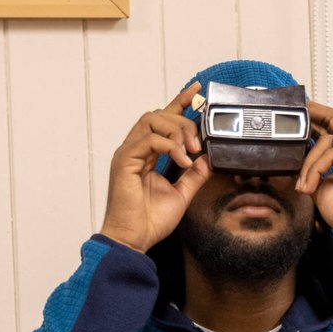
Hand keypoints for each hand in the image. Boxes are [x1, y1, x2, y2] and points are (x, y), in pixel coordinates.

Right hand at [98, 82, 212, 252]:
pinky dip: (169, 146)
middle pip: (158, 115)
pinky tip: (182, 160)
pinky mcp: (124, 161)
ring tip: (190, 151)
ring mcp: (128, 154)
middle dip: (183, 122)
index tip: (197, 92)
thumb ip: (194, 175)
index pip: (163, 120)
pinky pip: (149, 139)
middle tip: (198, 144)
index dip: (179, 102)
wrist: (134, 239)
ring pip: (152, 120)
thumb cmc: (150, 221)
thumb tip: (208, 160)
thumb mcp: (182, 194)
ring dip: (176, 130)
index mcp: (147, 155)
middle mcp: (135, 150)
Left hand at [295, 102, 332, 262]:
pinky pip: (330, 153)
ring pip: (325, 140)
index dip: (317, 119)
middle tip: (296, 112)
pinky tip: (311, 186)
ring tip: (304, 186)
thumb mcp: (323, 188)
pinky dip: (315, 169)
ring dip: (308, 163)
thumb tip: (296, 163)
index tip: (300, 116)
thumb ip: (314, 172)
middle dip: (313, 113)